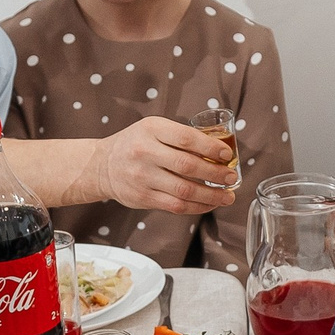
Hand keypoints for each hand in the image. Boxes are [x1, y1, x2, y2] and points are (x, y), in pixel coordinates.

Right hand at [90, 117, 239, 215]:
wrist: (102, 166)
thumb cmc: (134, 144)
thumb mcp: (153, 129)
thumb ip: (180, 136)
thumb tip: (218, 149)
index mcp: (151, 130)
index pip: (187, 138)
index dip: (211, 147)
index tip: (227, 154)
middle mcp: (145, 153)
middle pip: (188, 166)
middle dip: (216, 174)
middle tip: (231, 177)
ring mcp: (143, 177)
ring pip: (184, 190)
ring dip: (211, 195)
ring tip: (227, 195)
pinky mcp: (143, 197)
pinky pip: (176, 205)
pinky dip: (197, 206)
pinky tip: (209, 203)